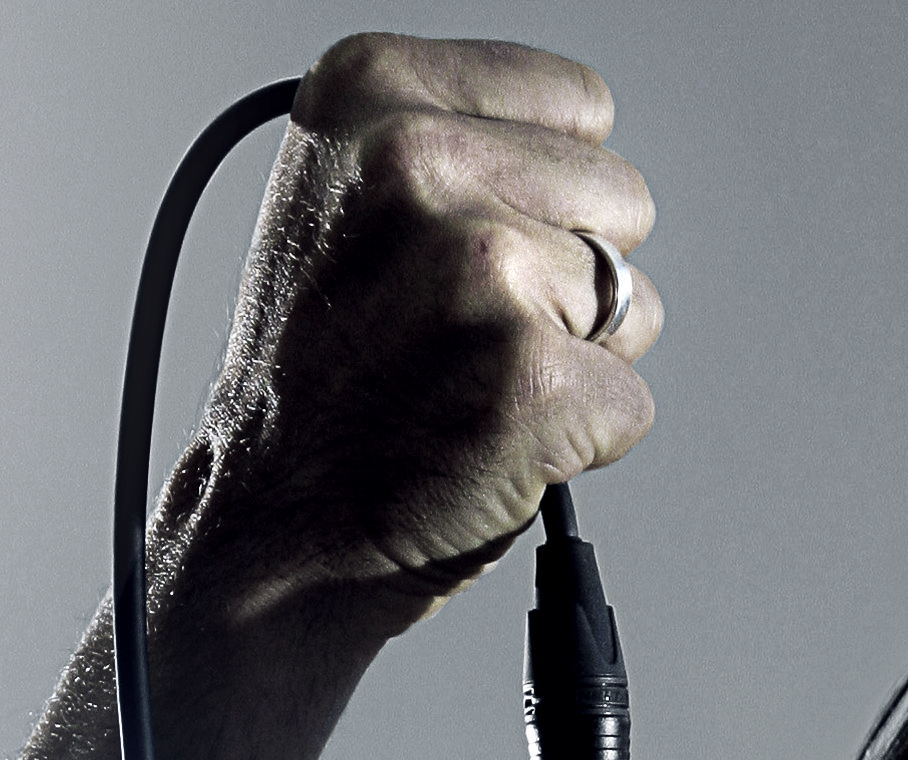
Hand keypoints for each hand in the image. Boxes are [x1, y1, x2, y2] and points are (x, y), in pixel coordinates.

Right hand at [188, 34, 659, 625]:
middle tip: (466, 332)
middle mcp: (421, 160)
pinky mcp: (531, 377)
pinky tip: (493, 441)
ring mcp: (481, 268)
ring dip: (574, 361)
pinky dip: (581, 443)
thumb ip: (458, 143)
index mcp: (374, 90)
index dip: (547, 194)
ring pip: (633, 304)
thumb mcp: (348, 196)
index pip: (578, 105)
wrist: (275, 521)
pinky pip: (631, 403)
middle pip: (619, 199)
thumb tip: (581, 152)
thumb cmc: (323, 379)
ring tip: (472, 384)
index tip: (469, 248)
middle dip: (569, 277)